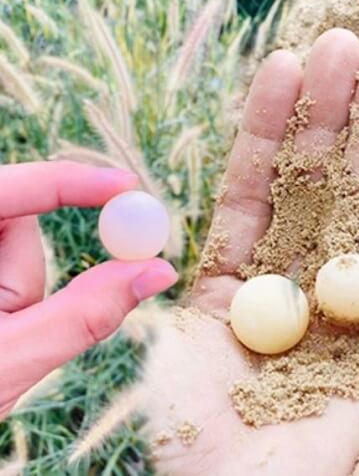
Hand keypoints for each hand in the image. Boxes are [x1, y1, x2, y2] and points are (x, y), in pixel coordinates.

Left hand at [0, 162, 177, 418]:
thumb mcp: (14, 361)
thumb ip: (86, 313)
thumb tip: (158, 270)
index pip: (6, 192)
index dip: (66, 181)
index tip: (125, 186)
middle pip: (10, 219)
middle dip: (29, 272)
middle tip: (24, 322)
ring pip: (10, 247)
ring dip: (20, 291)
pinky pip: (4, 265)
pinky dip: (13, 294)